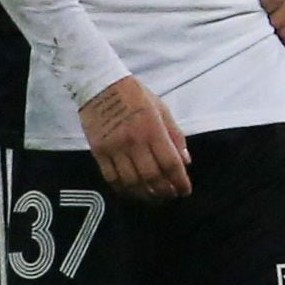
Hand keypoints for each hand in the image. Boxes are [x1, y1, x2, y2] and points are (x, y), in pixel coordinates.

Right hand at [79, 75, 190, 202]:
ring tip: (154, 198)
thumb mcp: (162, 109)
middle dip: (165, 191)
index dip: (180, 181)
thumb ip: (175, 135)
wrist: (100, 85)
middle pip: (152, 177)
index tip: (185, 191)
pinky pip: (111, 178)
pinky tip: (132, 192)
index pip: (170, 163)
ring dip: (145, 195)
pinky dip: (123, 189)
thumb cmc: (136, 95)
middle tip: (171, 196)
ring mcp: (114, 148)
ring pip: (132, 181)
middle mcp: (134, 142)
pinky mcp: (98, 151)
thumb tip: (186, 161)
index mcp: (153, 130)